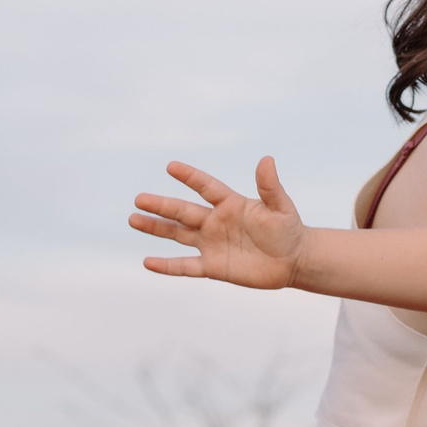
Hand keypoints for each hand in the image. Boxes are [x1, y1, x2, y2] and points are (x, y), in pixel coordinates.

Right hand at [130, 157, 306, 290]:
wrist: (293, 260)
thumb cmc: (288, 229)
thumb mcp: (280, 207)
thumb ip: (270, 186)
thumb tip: (267, 160)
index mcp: (230, 204)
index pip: (206, 187)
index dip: (190, 178)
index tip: (171, 167)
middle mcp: (216, 221)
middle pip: (183, 212)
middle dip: (161, 206)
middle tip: (138, 199)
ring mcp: (212, 244)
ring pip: (178, 235)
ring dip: (156, 228)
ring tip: (133, 220)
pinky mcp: (213, 267)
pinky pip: (186, 266)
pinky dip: (167, 266)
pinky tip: (148, 262)